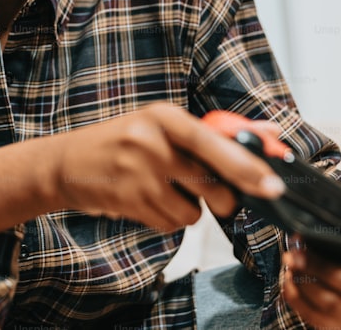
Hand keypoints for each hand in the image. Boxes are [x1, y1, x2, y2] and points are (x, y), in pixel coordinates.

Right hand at [49, 103, 285, 231]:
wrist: (67, 163)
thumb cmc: (124, 141)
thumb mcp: (164, 126)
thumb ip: (217, 133)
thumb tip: (272, 133)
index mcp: (164, 116)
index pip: (214, 143)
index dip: (247, 166)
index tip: (273, 186)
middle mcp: (151, 142)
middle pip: (213, 186)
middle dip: (223, 199)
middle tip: (212, 194)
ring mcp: (137, 174)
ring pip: (193, 213)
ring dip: (188, 210)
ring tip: (165, 191)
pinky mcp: (128, 202)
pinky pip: (170, 225)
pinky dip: (167, 219)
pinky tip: (148, 201)